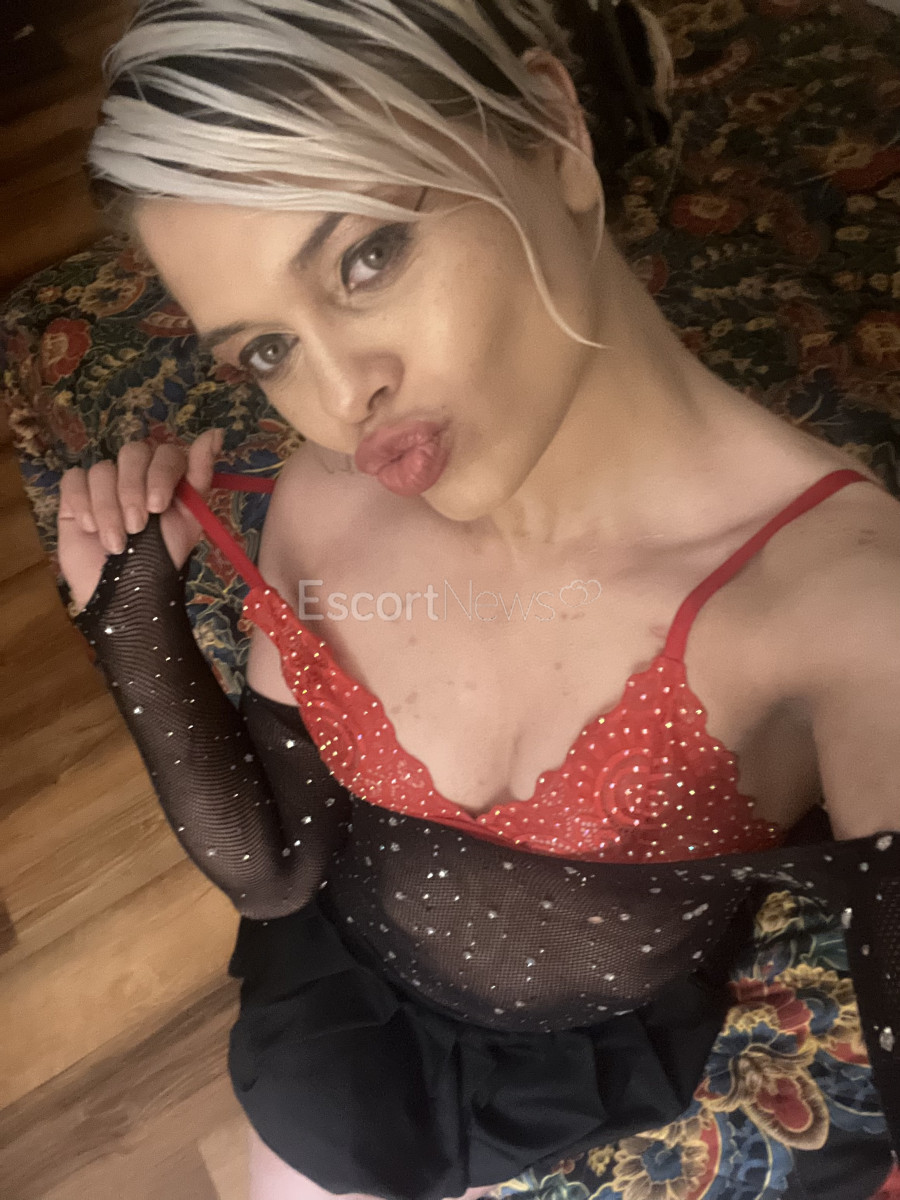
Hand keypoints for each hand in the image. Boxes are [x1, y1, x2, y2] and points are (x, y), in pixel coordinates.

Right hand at [58, 428, 224, 614]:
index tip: (158, 507)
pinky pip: (74, 480)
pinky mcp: (76, 496)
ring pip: (102, 470)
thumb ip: (200, 475)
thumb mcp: (190, 519)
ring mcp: (105, 484)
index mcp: (167, 477)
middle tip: (137, 526)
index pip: (165, 452)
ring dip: (109, 508)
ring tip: (116, 542)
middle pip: (132, 453)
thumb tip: (215, 433)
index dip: (160, 474)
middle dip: (133, 490)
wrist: (126, 593)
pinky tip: (91, 528)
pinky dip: (83, 503)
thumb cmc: (162, 558)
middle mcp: (136, 474)